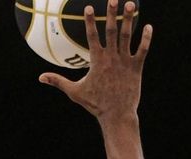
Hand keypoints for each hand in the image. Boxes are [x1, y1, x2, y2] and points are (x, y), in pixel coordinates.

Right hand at [38, 0, 151, 123]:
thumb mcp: (74, 92)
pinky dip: (146, 39)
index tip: (90, 7)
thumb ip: (58, 81)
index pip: (92, 36)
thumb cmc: (95, 104)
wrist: (117, 115)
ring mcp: (125, 62)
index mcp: (96, 61)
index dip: (90, 21)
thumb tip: (40, 77)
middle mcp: (111, 58)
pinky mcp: (136, 68)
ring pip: (127, 36)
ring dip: (129, 20)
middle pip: (111, 31)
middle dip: (112, 13)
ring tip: (131, 4)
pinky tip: (149, 27)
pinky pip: (143, 50)